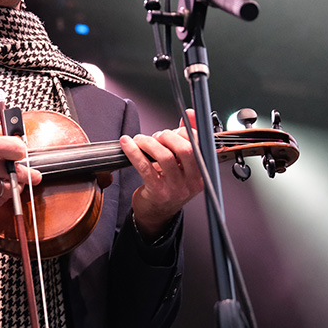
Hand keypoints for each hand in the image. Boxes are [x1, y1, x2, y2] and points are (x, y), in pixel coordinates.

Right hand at [0, 129, 41, 208]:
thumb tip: (5, 145)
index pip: (14, 148)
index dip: (21, 151)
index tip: (22, 153)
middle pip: (15, 171)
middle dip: (26, 173)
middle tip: (33, 175)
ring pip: (8, 189)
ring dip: (15, 186)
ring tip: (15, 183)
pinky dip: (1, 196)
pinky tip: (0, 191)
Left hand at [122, 109, 203, 240]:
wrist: (156, 212)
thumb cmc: (168, 184)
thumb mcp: (181, 164)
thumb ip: (186, 138)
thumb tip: (191, 114)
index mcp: (202, 172)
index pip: (199, 145)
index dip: (185, 132)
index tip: (173, 129)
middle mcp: (192, 181)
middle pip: (185, 149)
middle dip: (167, 136)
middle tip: (156, 136)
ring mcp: (176, 189)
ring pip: (164, 156)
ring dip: (149, 142)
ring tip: (140, 140)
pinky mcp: (158, 192)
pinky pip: (145, 167)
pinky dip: (134, 152)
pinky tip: (126, 143)